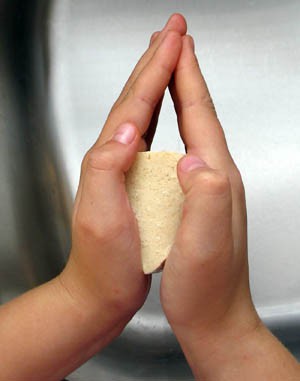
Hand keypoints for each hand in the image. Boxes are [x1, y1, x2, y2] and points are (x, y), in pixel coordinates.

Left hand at [59, 15, 186, 334]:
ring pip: (141, 111)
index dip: (156, 68)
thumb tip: (127, 129)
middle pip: (135, 97)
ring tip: (167, 57)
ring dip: (155, 80)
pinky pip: (147, 135)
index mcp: (109, 158)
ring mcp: (124, 165)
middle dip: (155, 60)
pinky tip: (161, 106)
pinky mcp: (134, 179)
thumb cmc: (103, 260)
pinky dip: (156, 112)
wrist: (101, 289)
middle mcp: (113, 155)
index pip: (135, 102)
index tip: (174, 40)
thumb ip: (107, 168)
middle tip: (172, 32)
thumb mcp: (100, 214)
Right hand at [160, 33, 299, 380]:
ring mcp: (209, 188)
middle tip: (176, 45)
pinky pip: (188, 152)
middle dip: (187, 76)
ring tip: (173, 76)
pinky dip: (179, 131)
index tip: (177, 44)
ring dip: (183, 99)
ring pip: (195, 130)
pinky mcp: (199, 200)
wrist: (216, 317)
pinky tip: (173, 131)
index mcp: (215, 179)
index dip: (187, 77)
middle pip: (200, 115)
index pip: (200, 116)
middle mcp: (217, 177)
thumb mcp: (204, 243)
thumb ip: (205, 196)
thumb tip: (192, 158)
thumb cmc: (207, 287)